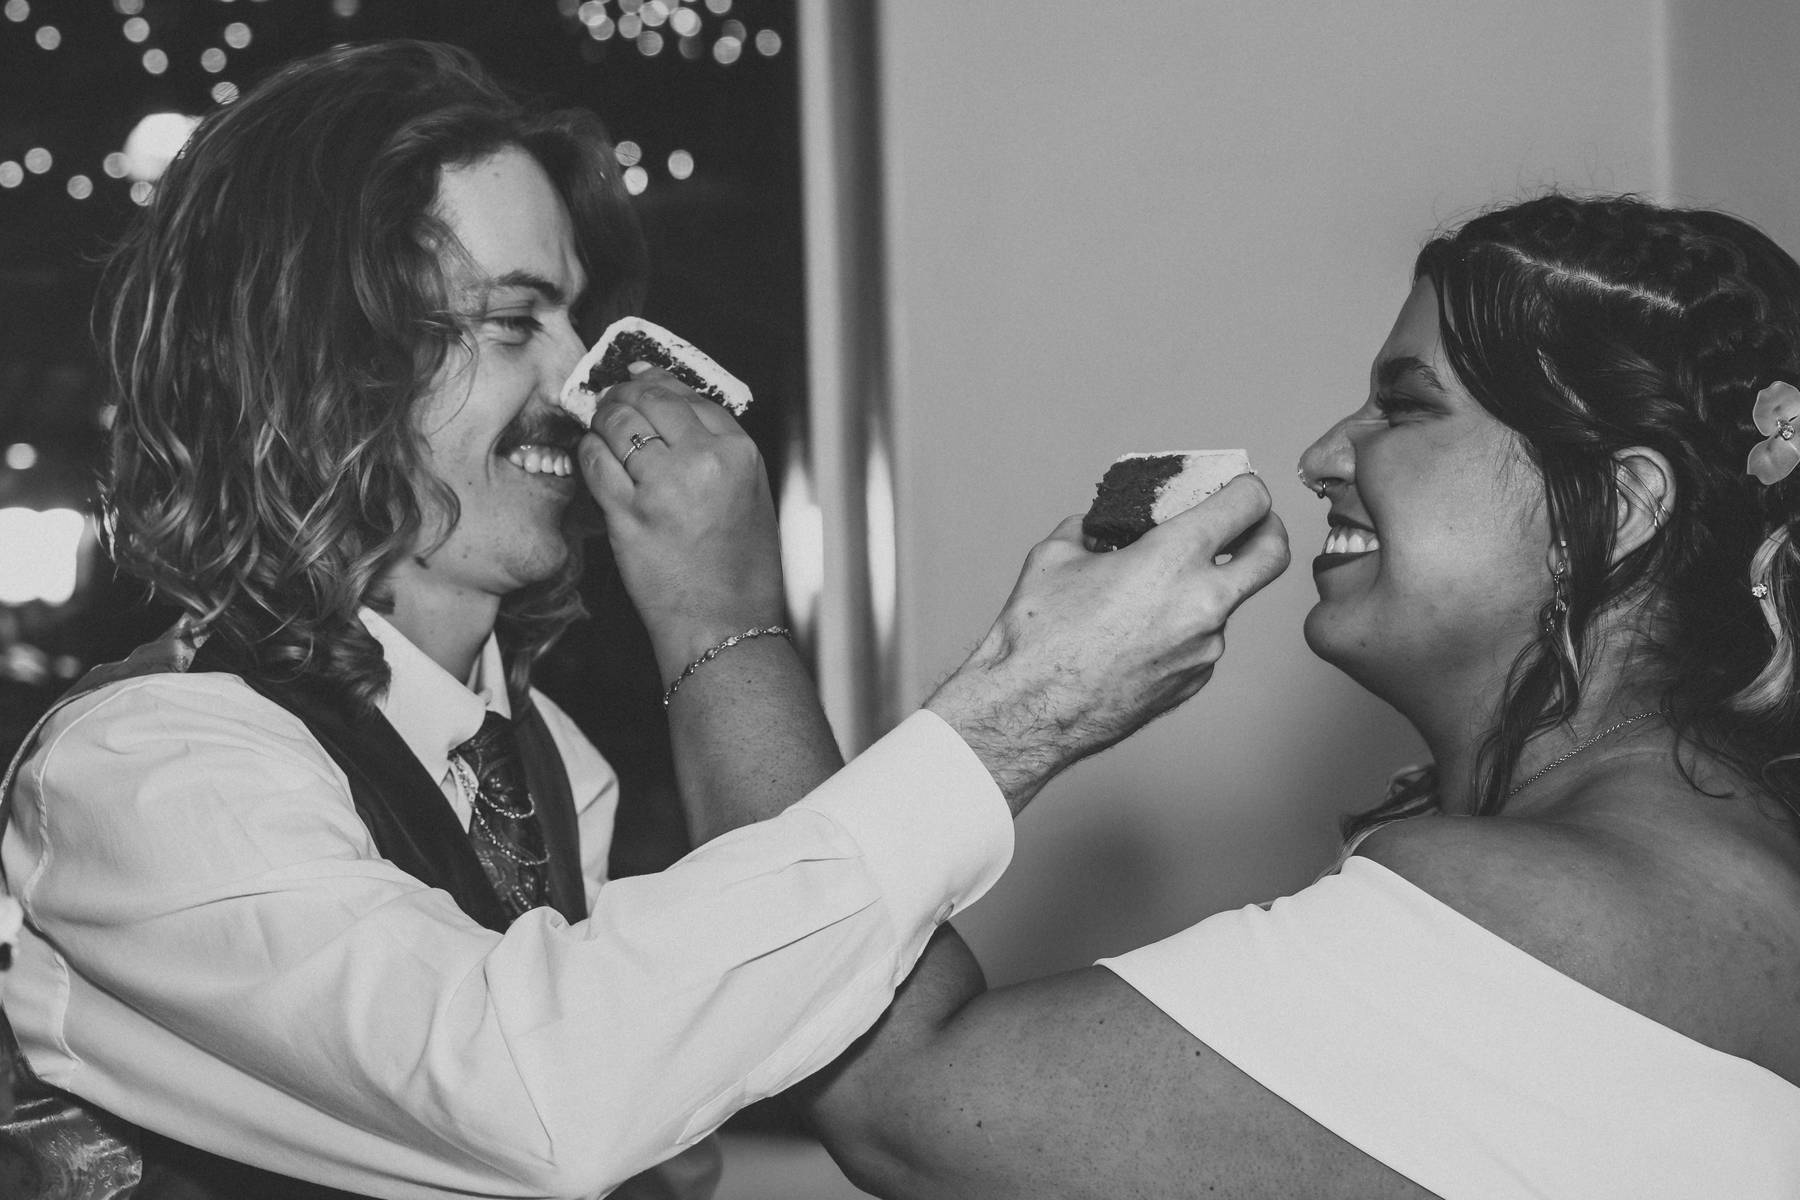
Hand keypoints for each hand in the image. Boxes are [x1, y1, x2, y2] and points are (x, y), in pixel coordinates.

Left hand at [577, 368, 784, 671]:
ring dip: (603, 420)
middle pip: (651, 401)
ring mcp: (662, 487)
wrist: (725, 624)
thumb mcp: (750, 495)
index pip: (692, 397)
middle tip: (613, 401)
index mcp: (739, 454)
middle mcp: (703, 462)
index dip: (660, 385)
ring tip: (601, 427)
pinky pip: (595, 461)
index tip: (644, 384)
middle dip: (625, 395)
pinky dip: (588, 452)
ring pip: (618, 423)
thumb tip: (673, 405)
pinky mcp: (627, 514)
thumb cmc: (741, 569)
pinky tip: (593, 457)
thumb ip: (717, 450)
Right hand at [925, 475, 1288, 811]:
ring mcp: (1205, 647)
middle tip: (1246, 525)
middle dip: (1266, 531)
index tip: (1232, 489)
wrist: (1029, 711)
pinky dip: (1181, 628)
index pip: (1248, 504)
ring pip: (1228, 603)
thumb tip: (1101, 527)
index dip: (1244, 489)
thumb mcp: (1055, 556)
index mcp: (1173, 558)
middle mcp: (1203, 603)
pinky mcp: (1194, 680)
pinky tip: (1136, 634)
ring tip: (1147, 592)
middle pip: (1274, 554)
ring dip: (1204, 587)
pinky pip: (1202, 641)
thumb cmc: (1039, 636)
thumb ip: (1092, 530)